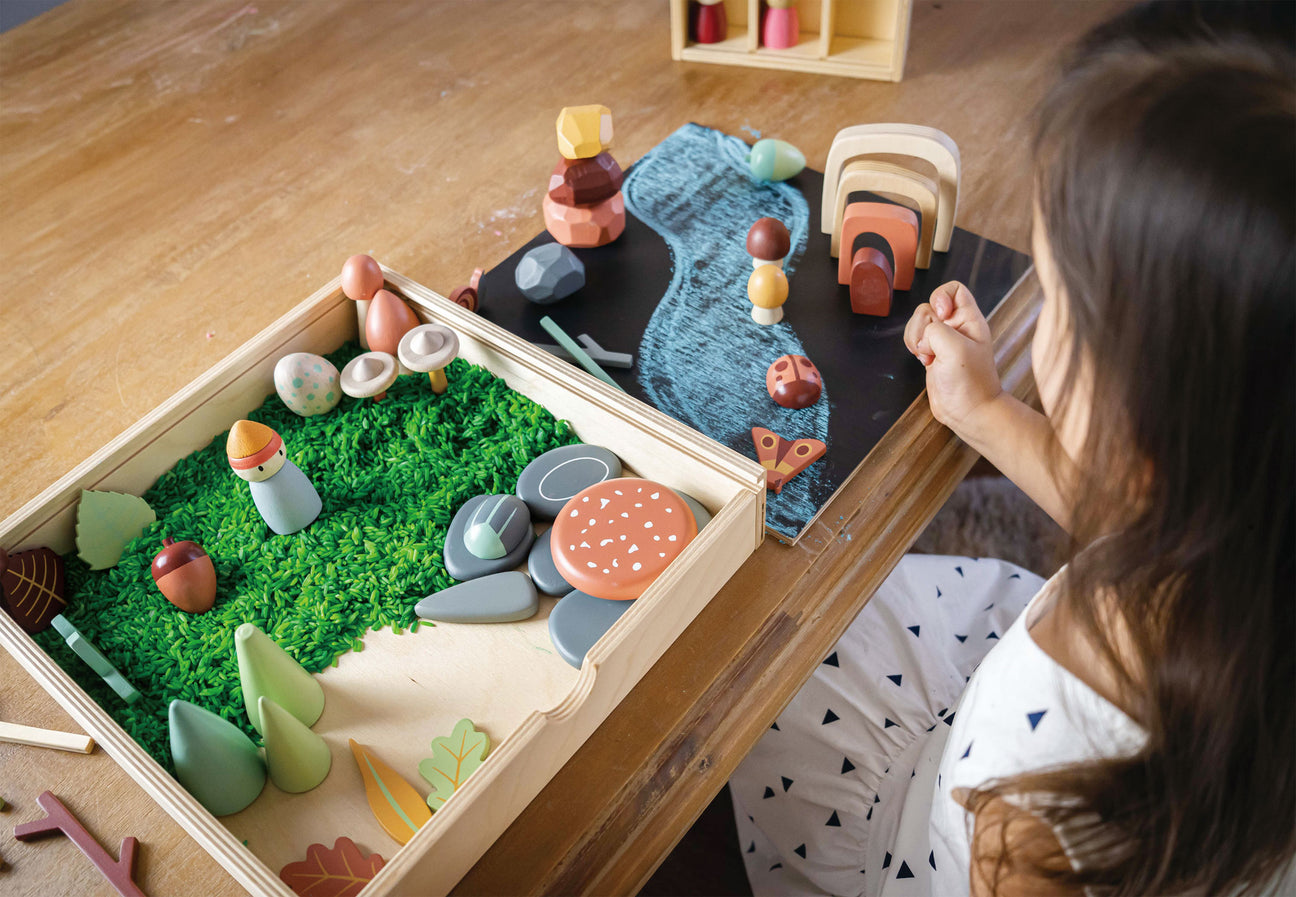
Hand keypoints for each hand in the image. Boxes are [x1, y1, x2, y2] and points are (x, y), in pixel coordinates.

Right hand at [903, 281, 1001, 434]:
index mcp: (969, 320)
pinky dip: (914, 347)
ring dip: (916, 338)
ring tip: (928, 356)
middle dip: (923, 326)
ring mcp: (943, 341)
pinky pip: (915, 339)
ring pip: (918, 324)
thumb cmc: (969, 383)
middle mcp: (956, 327)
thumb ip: (936, 329)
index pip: (954, 290)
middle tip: (933, 346)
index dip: (941, 297)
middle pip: (928, 307)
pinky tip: (924, 361)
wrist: (968, 412)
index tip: (941, 317)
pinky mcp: (932, 353)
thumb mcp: (955, 348)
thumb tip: (925, 336)